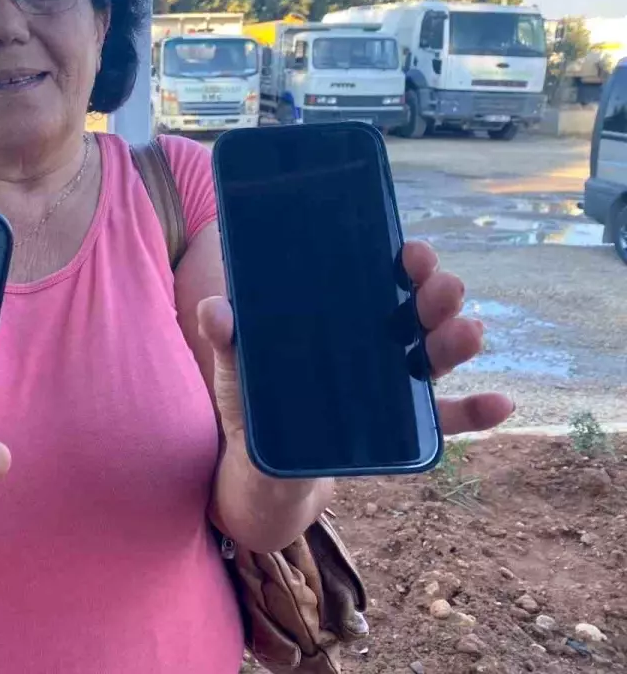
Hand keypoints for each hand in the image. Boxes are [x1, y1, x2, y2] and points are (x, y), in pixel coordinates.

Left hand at [198, 239, 514, 443]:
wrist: (264, 471)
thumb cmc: (253, 403)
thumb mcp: (236, 368)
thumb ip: (228, 338)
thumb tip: (217, 309)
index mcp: (339, 319)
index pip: (377, 281)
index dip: (400, 262)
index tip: (408, 250)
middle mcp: (372, 344)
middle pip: (413, 312)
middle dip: (434, 296)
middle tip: (442, 285)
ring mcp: (390, 386)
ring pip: (432, 357)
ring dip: (456, 342)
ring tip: (470, 331)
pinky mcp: (398, 430)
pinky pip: (442, 421)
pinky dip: (474, 414)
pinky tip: (502, 403)